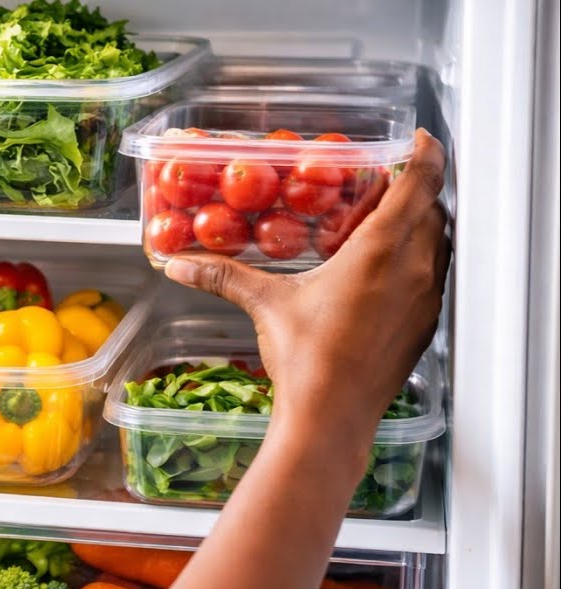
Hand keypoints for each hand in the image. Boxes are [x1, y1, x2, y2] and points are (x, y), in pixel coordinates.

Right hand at [164, 129, 448, 443]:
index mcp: (380, 251)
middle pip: (434, 209)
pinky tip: (385, 275)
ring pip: (438, 243)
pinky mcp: (424, 326)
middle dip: (418, 189)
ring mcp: (424, 299)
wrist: (332, 418)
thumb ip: (225, 276)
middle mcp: (414, 269)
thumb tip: (181, 264)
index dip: (426, 153)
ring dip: (421, 225)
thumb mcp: (265, 306)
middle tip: (390, 181)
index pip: (421, 183)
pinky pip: (433, 277)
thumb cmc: (307, 359)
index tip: (420, 139)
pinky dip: (418, 262)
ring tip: (388, 223)